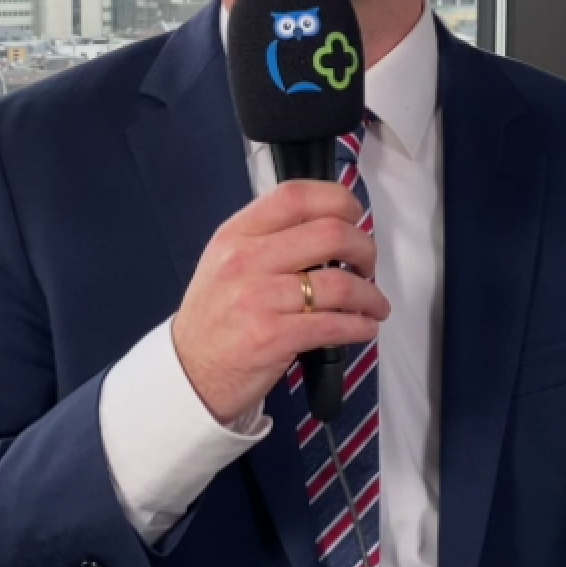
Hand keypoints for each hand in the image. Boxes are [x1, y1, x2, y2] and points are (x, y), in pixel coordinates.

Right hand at [171, 180, 390, 425]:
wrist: (190, 371)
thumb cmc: (216, 315)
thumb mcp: (227, 261)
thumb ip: (269, 238)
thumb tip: (331, 226)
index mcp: (236, 234)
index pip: (295, 196)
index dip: (338, 199)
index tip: (355, 216)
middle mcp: (245, 260)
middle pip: (330, 233)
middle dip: (365, 249)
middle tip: (368, 265)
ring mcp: (258, 299)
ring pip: (340, 283)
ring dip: (370, 295)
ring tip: (375, 304)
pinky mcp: (272, 337)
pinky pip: (334, 325)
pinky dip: (361, 326)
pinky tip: (364, 327)